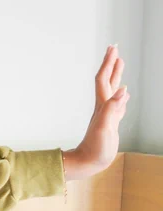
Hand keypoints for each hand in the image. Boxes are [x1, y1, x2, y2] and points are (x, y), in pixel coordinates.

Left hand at [63, 44, 129, 180]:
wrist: (88, 162)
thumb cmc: (95, 148)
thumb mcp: (105, 127)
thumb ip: (113, 108)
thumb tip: (124, 90)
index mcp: (102, 105)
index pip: (104, 78)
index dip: (108, 63)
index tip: (114, 47)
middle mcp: (103, 106)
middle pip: (107, 80)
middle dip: (111, 63)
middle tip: (115, 48)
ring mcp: (107, 114)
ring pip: (112, 90)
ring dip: (116, 75)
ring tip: (120, 63)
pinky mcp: (110, 123)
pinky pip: (117, 104)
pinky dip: (122, 95)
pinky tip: (124, 94)